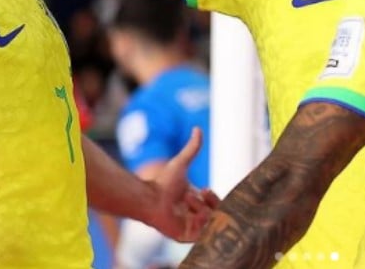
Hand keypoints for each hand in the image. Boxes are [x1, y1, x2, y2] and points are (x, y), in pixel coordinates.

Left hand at [150, 127, 217, 241]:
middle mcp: (194, 214)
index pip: (214, 204)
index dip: (213, 198)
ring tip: (187, 203)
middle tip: (201, 195)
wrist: (149, 198)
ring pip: (209, 223)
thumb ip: (192, 147)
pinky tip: (194, 214)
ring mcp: (190, 227)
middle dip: (211, 204)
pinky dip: (201, 224)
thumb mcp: (182, 162)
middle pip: (215, 214)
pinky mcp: (185, 237)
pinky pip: (202, 235)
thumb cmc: (162, 183)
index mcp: (195, 201)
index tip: (204, 189)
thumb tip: (197, 128)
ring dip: (202, 211)